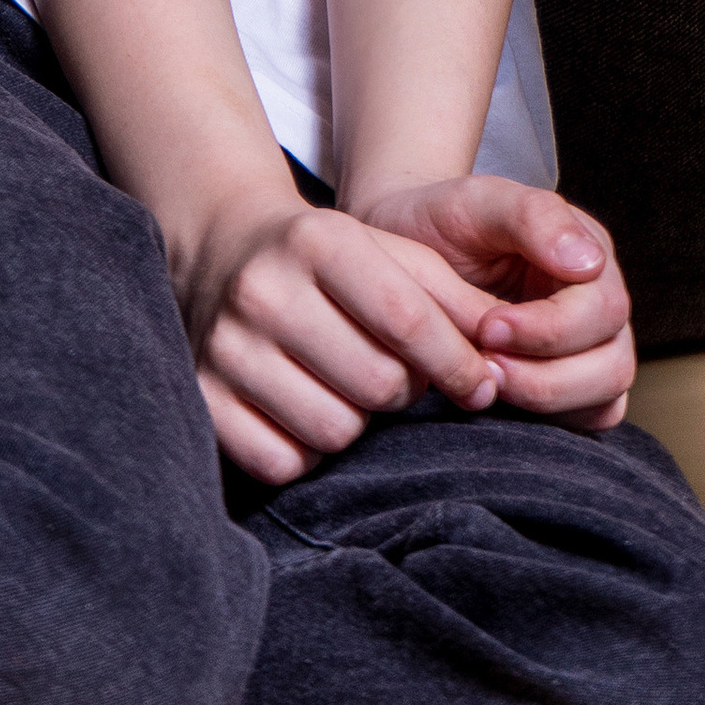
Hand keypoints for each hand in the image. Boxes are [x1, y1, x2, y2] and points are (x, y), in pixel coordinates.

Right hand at [175, 190, 504, 484]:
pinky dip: (307, 450)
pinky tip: (306, 410)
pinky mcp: (203, 400)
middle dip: (403, 390)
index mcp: (317, 241)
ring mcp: (226, 348)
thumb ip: (452, 297)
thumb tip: (501, 360)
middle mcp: (263, 290)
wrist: (224, 252)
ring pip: (334, 430)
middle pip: (377, 383)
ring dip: (357, 422)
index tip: (480, 384)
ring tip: (347, 387)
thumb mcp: (391, 253)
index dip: (456, 363)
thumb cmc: (328, 260)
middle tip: (394, 374)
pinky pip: (283, 463)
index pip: (406, 320)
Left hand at [355, 177, 635, 428]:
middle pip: (612, 363)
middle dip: (545, 373)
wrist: (405, 245)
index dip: (548, 330)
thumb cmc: (444, 220)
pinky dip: (549, 417)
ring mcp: (588, 350)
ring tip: (486, 378)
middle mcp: (598, 306)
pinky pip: (586, 418)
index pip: (602, 311)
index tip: (488, 328)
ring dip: (545, 399)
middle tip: (482, 362)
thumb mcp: (479, 201)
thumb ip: (534, 217)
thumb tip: (590, 263)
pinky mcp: (567, 386)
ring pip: (605, 399)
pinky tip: (498, 394)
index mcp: (590, 256)